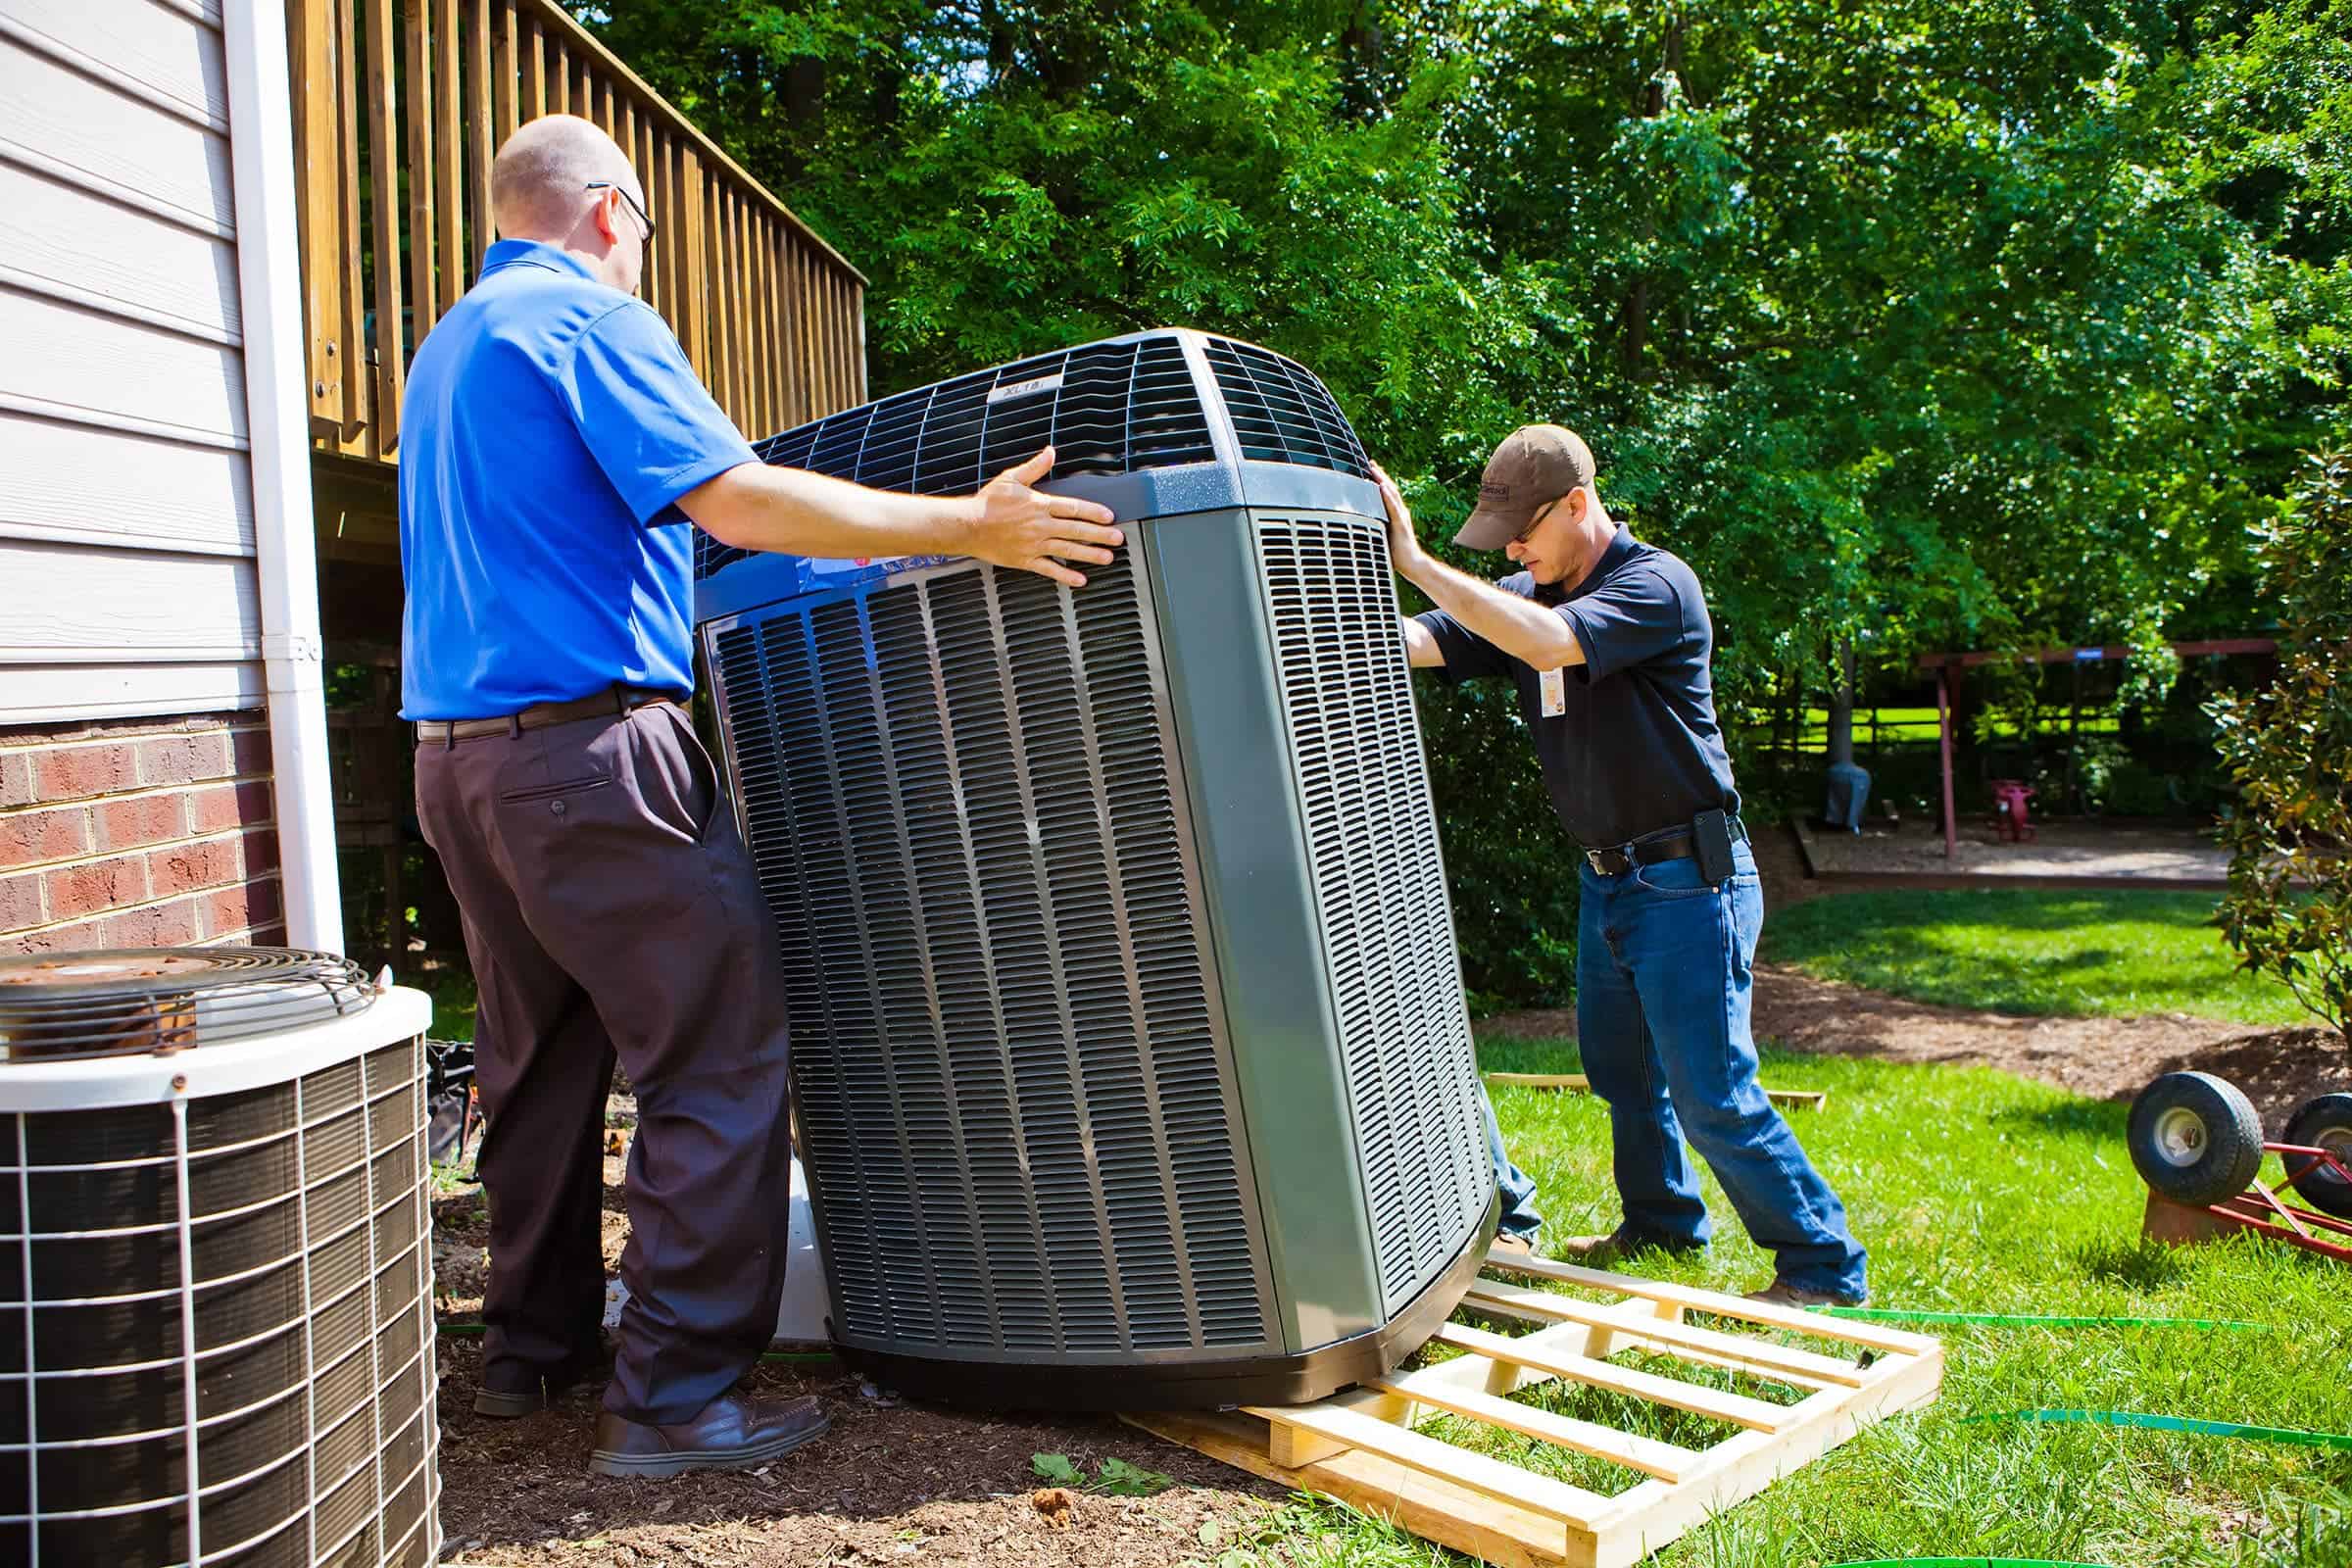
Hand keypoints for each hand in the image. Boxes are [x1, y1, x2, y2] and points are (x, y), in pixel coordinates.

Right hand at [964, 447, 1122, 587]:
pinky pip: (1049, 569)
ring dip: (1090, 554)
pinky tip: (1080, 579)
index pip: (1074, 507)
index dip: (1094, 512)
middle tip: (1118, 538)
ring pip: (1068, 550)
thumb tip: (1050, 452)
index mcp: (1039, 505)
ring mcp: (1034, 544)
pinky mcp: (1025, 560)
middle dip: (1100, 535)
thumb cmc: (988, 502)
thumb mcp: (1011, 478)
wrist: (967, 526)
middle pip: (1077, 530)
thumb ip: (1035, 467)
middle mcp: (1040, 525)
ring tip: (1107, 557)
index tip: (1109, 516)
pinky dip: (1065, 575)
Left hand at [1369, 462, 1425, 576]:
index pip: (1387, 493)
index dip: (1379, 480)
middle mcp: (1400, 512)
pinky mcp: (1400, 524)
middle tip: (1370, 462)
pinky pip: (1393, 507)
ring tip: (1373, 469)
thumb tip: (1358, 528)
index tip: (1370, 469)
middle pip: (1389, 489)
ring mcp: (1401, 517)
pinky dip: (1387, 496)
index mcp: (1396, 515)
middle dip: (1380, 475)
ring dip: (1382, 480)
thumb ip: (1374, 529)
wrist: (1413, 565)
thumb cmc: (1398, 554)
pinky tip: (1382, 487)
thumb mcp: (1382, 538)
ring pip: (1391, 494)